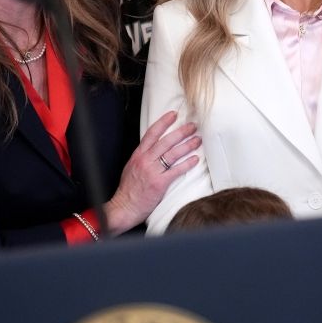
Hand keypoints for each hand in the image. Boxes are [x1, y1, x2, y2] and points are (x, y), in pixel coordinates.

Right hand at [104, 110, 200, 234]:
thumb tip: (154, 150)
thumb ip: (142, 158)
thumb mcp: (131, 168)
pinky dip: (186, 164)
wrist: (124, 207)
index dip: (163, 122)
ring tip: (197, 140)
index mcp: (138, 155)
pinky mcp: (159, 183)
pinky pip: (176, 170)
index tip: (173, 115)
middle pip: (166, 141)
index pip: (152, 133)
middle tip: (192, 126)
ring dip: (187, 145)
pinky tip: (195, 159)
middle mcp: (145, 160)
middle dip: (181, 132)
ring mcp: (152, 171)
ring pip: (172, 153)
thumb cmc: (128, 190)